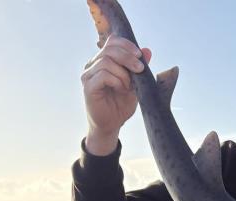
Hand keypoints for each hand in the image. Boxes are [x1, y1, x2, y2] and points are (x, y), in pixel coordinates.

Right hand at [81, 34, 151, 155]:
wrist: (112, 124)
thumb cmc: (120, 104)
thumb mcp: (136, 84)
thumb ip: (139, 67)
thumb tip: (147, 50)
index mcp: (103, 61)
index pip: (112, 41)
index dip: (126, 45)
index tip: (140, 55)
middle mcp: (93, 65)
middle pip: (109, 49)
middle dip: (128, 57)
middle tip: (140, 69)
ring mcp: (88, 75)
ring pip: (106, 61)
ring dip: (123, 73)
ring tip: (128, 86)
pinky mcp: (88, 86)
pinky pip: (103, 75)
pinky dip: (116, 80)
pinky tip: (121, 89)